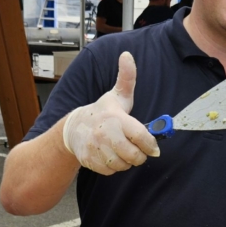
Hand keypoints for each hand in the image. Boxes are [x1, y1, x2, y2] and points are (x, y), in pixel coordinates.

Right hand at [62, 51, 159, 174]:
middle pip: (134, 156)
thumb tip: (127, 55)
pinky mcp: (90, 161)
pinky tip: (111, 155)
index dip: (151, 144)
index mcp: (116, 119)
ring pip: (123, 165)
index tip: (152, 146)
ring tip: (122, 150)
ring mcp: (97, 149)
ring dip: (126, 161)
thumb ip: (127, 77)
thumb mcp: (116, 95)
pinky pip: (111, 171)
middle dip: (139, 155)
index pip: (142, 137)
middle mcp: (106, 134)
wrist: (73, 128)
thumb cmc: (101, 112)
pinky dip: (114, 167)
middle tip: (137, 149)